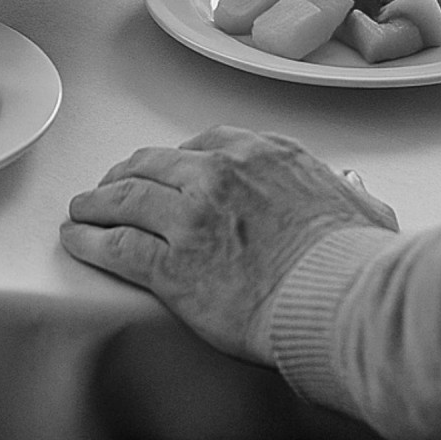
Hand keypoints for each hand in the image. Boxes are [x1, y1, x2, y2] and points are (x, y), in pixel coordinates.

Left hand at [61, 126, 398, 366]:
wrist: (340, 298)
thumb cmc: (357, 262)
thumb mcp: (363, 209)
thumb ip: (350, 194)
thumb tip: (355, 191)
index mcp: (263, 154)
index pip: (204, 142)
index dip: (176, 157)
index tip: (164, 168)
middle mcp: (219, 174)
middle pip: (153, 164)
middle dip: (126, 174)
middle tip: (111, 186)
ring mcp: (190, 217)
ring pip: (124, 199)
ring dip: (95, 204)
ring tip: (81, 211)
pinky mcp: (170, 265)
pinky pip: (116, 245)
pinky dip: (89, 241)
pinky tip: (77, 240)